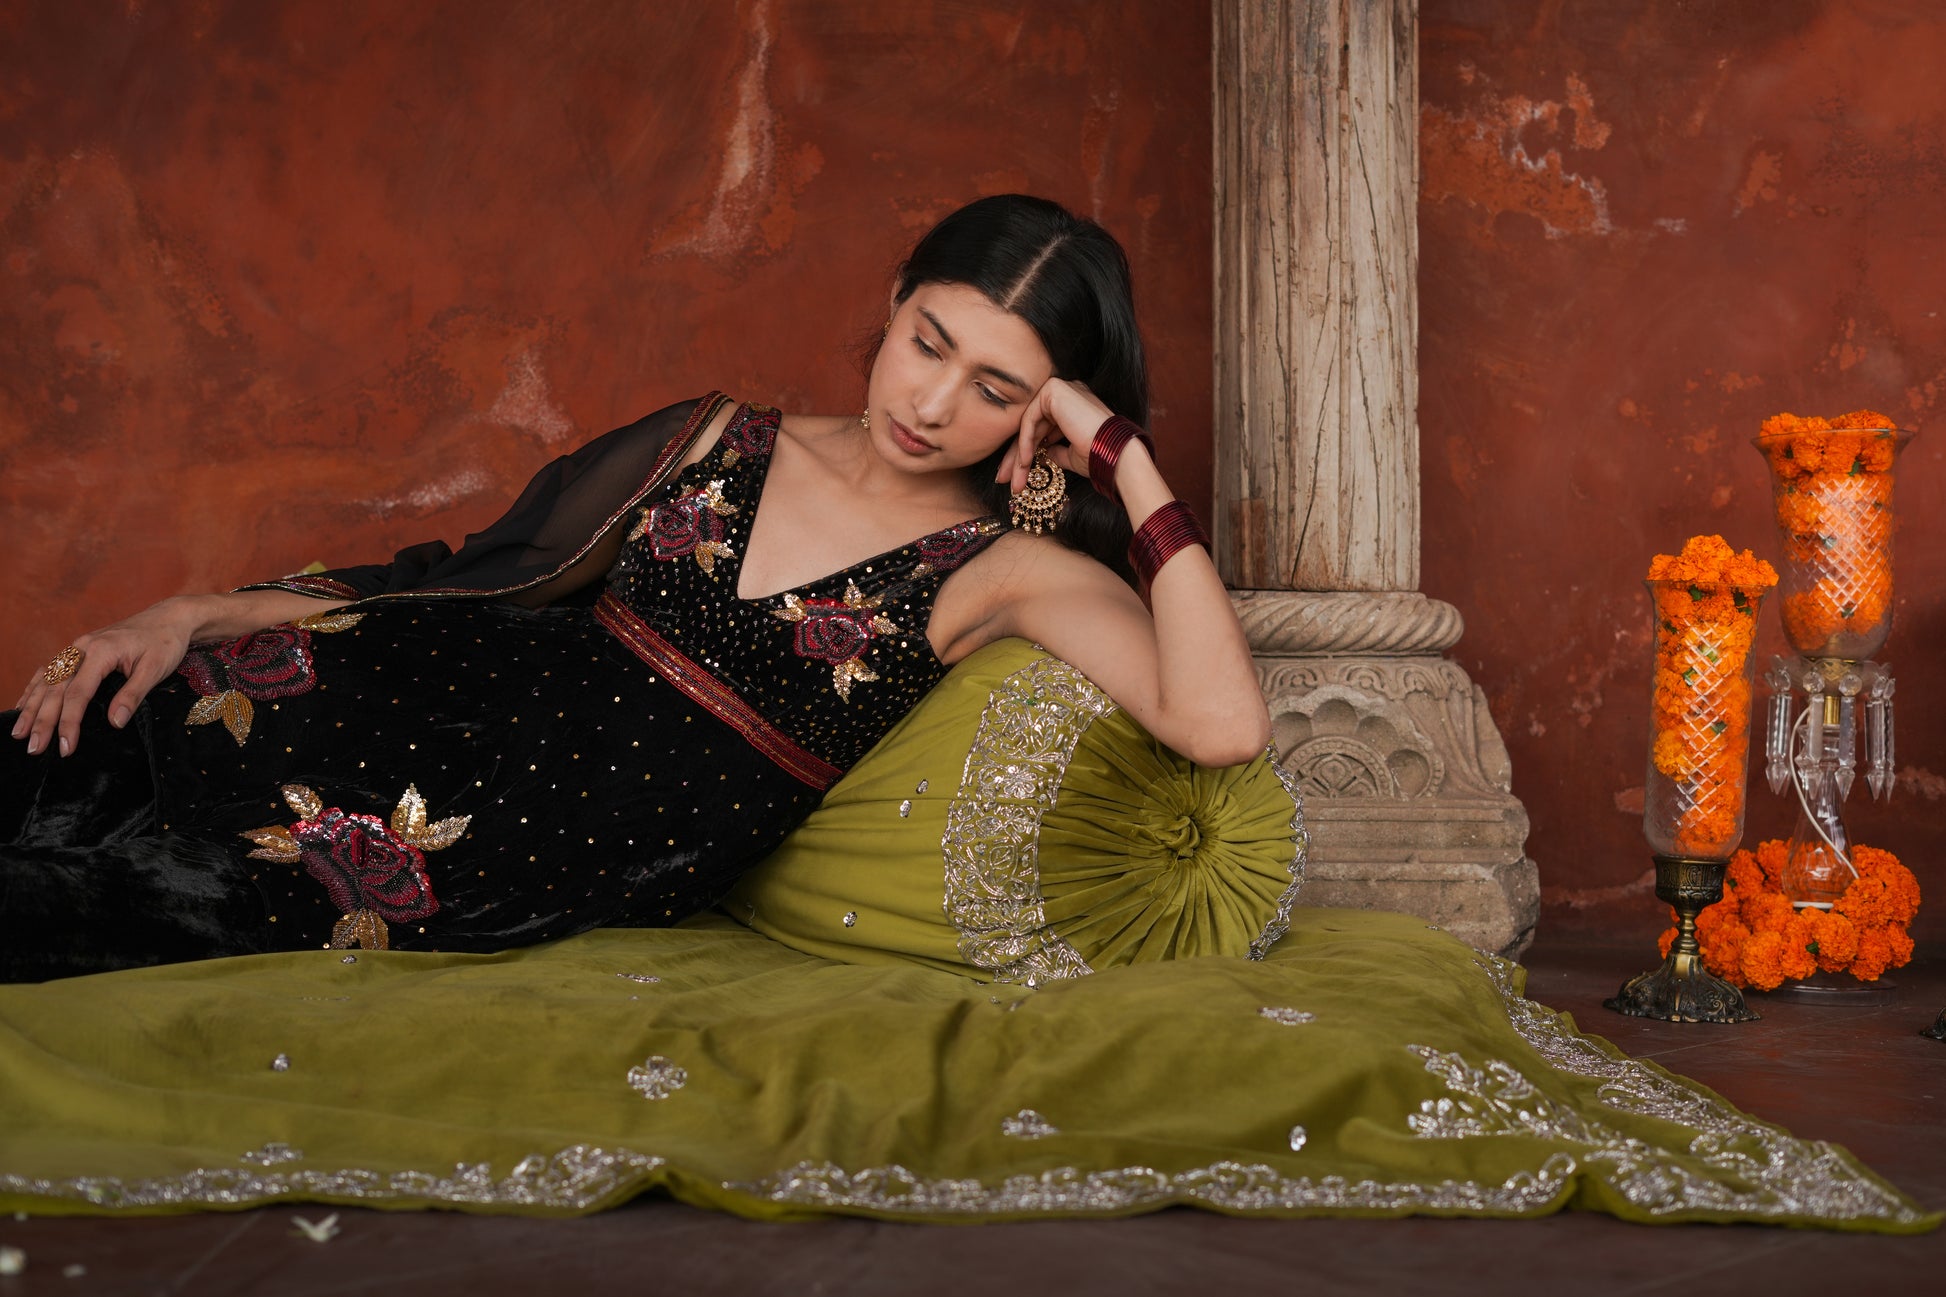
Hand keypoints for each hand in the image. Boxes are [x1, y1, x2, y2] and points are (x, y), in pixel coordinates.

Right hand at [10, 597, 202, 756]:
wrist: (169, 618)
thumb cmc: (165, 642)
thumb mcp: (156, 669)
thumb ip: (133, 695)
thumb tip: (114, 722)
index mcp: (101, 651)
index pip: (78, 694)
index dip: (69, 722)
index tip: (65, 747)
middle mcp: (82, 648)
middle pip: (56, 689)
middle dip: (43, 721)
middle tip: (34, 748)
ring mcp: (77, 648)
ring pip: (47, 680)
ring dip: (31, 707)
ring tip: (19, 733)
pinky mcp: (78, 651)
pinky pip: (49, 671)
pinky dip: (35, 689)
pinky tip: (23, 706)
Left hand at [996, 377, 1118, 492]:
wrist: (1116, 453)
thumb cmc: (1098, 456)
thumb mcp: (1071, 455)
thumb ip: (1054, 451)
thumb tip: (1040, 456)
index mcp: (1073, 405)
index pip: (1041, 429)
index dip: (1026, 453)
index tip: (1015, 477)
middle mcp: (1066, 393)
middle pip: (1032, 427)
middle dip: (1017, 457)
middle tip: (1005, 479)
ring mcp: (1060, 388)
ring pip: (1028, 425)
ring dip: (1018, 455)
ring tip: (1013, 480)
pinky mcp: (1054, 389)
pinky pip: (1030, 418)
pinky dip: (1024, 442)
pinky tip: (1024, 462)